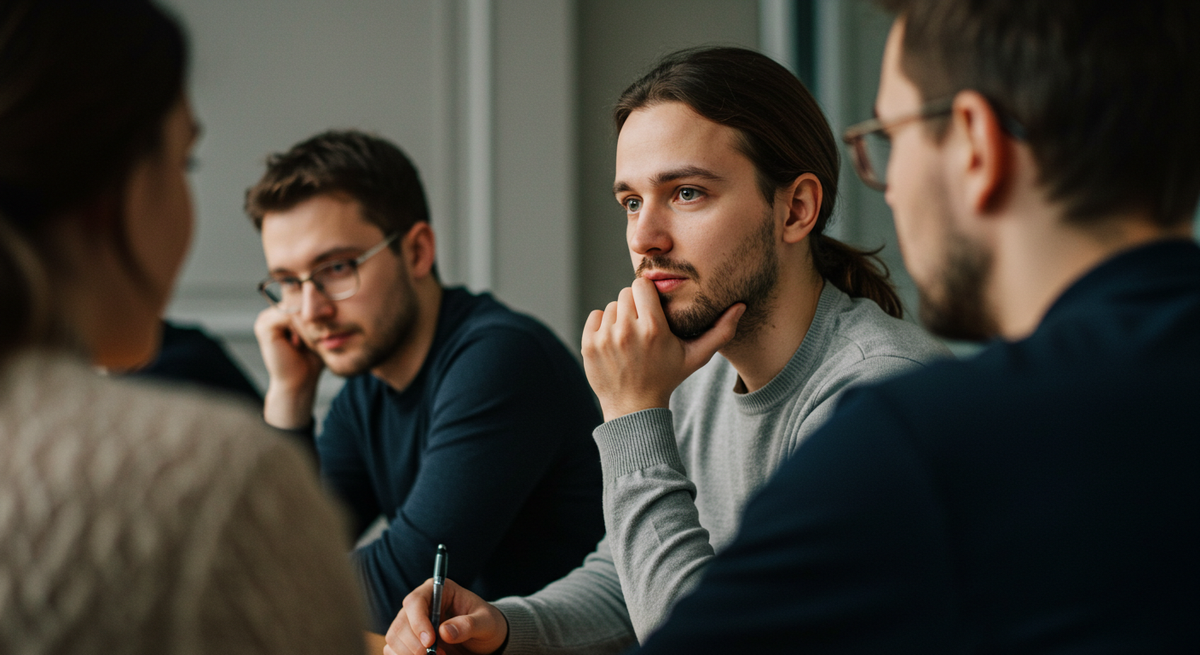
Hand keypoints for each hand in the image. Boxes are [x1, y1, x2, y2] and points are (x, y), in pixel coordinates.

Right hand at [254, 306, 323, 428]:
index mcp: (284, 313)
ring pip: (295, 307)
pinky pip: (288, 315)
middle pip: (298, 300)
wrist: (299, 382)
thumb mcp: (319, 333)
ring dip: (309, 318)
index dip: (319, 301)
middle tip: (329, 320)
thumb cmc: (312, 359)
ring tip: (320, 333)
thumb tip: (335, 296)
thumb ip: (320, 316)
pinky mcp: (265, 326)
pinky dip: (300, 325)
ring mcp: (266, 319)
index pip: (303, 297)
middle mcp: (273, 313)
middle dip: (315, 308)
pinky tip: (304, 339)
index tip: (333, 312)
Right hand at [385, 578, 507, 654]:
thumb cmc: (486, 624)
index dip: (418, 621)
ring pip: (394, 638)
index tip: (430, 641)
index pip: (415, 601)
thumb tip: (445, 632)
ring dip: (410, 654)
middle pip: (401, 623)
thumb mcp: (486, 622)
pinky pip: (393, 650)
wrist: (485, 639)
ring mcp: (411, 623)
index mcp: (437, 591)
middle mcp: (420, 605)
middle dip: (415, 644)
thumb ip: (468, 625)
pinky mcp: (408, 641)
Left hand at [582, 276, 744, 421]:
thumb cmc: (667, 378)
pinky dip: (602, 325)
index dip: (648, 295)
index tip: (652, 308)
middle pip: (626, 293)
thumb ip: (720, 331)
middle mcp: (627, 331)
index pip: (642, 285)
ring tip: (630, 338)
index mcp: (654, 328)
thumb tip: (741, 306)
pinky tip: (615, 342)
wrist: (634, 408)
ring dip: (619, 317)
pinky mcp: (589, 345)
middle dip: (634, 305)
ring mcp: (606, 338)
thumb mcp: (696, 357)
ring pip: (611, 306)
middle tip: (642, 325)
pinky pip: (595, 316)